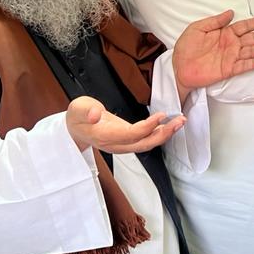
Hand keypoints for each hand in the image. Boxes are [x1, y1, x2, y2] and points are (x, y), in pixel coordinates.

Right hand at [65, 97, 183, 153]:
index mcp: (104, 136)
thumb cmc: (77, 117)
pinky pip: (145, 140)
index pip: (130, 135)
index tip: (161, 115)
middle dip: (163, 134)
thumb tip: (95, 114)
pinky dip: (158, 133)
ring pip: (146, 144)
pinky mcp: (126, 141)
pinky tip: (168, 125)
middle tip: (179, 121)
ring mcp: (121, 144)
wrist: (75, 129)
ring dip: (164, 134)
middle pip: (143, 144)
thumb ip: (86, 110)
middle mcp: (115, 144)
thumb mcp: (77, 108)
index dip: (147, 127)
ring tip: (179, 122)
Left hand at [172, 9, 253, 92]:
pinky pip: (243, 66)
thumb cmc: (185, 47)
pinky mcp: (228, 69)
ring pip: (251, 51)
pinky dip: (253, 63)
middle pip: (253, 38)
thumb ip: (215, 21)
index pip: (245, 26)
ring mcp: (231, 57)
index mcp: (225, 33)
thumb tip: (230, 12)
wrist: (178, 67)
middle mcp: (231, 45)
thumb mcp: (197, 28)